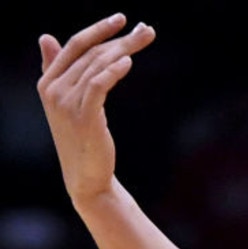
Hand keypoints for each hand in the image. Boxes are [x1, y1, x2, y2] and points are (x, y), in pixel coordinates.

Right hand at [37, 13, 155, 201]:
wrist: (86, 176)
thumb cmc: (82, 137)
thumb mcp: (67, 101)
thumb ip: (58, 69)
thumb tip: (45, 37)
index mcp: (47, 82)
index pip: (75, 46)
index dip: (98, 29)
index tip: (121, 19)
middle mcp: (53, 90)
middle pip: (91, 53)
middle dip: (120, 38)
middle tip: (147, 30)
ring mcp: (66, 104)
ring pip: (98, 66)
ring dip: (124, 50)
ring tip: (146, 39)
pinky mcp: (84, 117)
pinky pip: (98, 86)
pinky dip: (113, 71)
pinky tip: (129, 63)